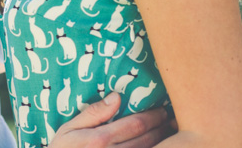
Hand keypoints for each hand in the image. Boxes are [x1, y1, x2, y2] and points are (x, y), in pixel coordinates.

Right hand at [49, 93, 173, 147]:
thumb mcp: (68, 129)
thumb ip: (93, 113)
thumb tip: (117, 97)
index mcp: (101, 140)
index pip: (135, 125)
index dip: (153, 116)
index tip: (162, 109)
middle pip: (146, 139)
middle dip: (162, 128)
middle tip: (172, 119)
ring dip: (163, 141)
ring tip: (171, 131)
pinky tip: (159, 145)